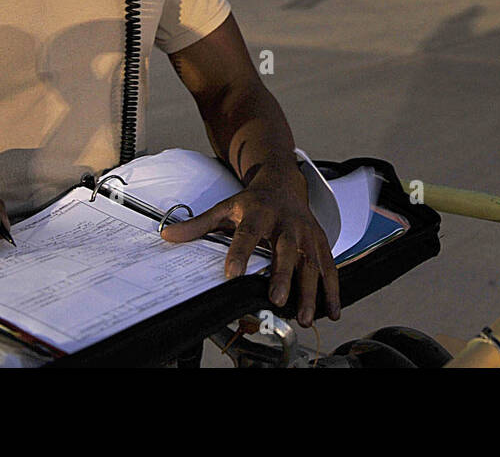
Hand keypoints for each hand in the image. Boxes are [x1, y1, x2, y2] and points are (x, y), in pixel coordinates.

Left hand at [160, 168, 340, 326]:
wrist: (284, 182)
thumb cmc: (253, 201)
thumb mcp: (224, 208)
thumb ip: (198, 225)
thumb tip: (167, 235)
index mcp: (259, 213)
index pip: (247, 233)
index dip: (240, 253)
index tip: (232, 274)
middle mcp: (286, 222)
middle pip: (286, 249)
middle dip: (283, 275)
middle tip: (277, 300)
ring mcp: (306, 232)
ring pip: (311, 262)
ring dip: (310, 290)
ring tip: (304, 316)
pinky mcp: (320, 241)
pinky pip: (329, 267)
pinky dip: (331, 290)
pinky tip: (330, 312)